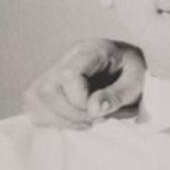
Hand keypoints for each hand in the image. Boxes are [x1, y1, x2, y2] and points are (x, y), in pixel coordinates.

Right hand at [23, 39, 145, 127]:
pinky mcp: (47, 83)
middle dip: (70, 113)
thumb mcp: (136, 82)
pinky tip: (75, 119)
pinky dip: (53, 119)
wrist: (129, 66)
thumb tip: (93, 109)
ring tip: (88, 119)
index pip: (68, 75)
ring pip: (34, 99)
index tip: (100, 110)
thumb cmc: (133, 72)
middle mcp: (68, 56)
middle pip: (46, 90)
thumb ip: (117, 95)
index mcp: (91, 50)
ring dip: (61, 118)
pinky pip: (34, 106)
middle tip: (95, 118)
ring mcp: (54, 68)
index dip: (79, 99)